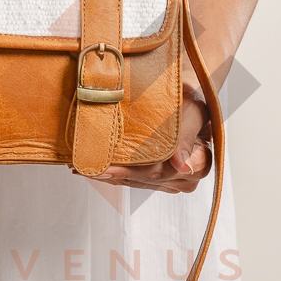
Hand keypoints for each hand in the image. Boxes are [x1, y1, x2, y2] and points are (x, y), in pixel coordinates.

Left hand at [75, 83, 212, 193]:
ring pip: (135, 182)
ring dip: (109, 176)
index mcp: (198, 165)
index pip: (155, 172)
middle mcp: (185, 178)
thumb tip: (180, 164)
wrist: (186, 97)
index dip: (126, 172)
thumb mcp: (192, 113)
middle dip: (111, 174)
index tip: (102, 169)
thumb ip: (186, 138)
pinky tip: (96, 169)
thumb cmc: (188, 101)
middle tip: (82, 169)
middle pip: (142, 179)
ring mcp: (171, 180)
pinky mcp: (159, 178)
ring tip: (82, 169)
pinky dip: (115, 174)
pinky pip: (134, 179)